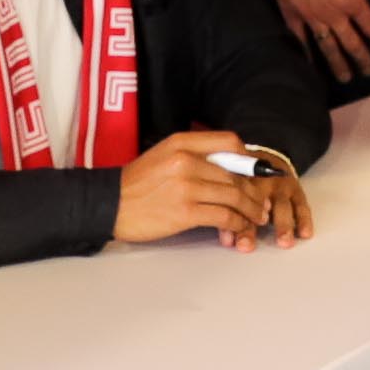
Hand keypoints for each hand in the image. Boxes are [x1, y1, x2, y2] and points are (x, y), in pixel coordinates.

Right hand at [113, 129, 281, 246]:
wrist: (108, 204)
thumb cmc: (136, 184)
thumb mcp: (163, 155)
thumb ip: (193, 155)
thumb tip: (229, 166)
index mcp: (181, 143)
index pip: (229, 142)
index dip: (249, 158)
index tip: (255, 173)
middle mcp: (186, 160)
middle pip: (236, 173)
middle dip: (255, 191)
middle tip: (262, 203)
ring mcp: (186, 186)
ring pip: (234, 196)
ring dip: (251, 209)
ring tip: (257, 217)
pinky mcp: (185, 212)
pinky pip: (223, 216)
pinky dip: (236, 223)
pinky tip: (238, 228)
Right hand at [272, 0, 369, 81]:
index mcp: (353, 2)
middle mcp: (335, 16)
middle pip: (351, 43)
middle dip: (362, 59)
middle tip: (368, 72)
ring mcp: (313, 18)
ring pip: (328, 47)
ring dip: (337, 64)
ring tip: (345, 78)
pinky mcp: (294, 15)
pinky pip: (300, 39)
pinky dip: (305, 53)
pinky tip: (309, 65)